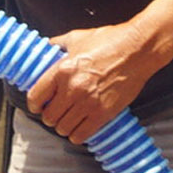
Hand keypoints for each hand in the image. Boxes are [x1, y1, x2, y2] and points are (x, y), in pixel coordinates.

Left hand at [21, 19, 172, 141]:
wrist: (138, 50)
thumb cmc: (111, 41)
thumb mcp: (78, 37)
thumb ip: (59, 43)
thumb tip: (48, 46)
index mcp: (62, 70)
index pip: (36, 97)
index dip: (35, 104)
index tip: (38, 106)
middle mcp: (72, 89)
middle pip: (49, 117)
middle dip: (50, 117)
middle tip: (56, 112)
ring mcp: (88, 103)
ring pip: (63, 128)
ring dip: (63, 126)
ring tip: (68, 120)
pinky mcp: (103, 113)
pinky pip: (81, 135)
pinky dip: (77, 135)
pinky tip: (79, 129)